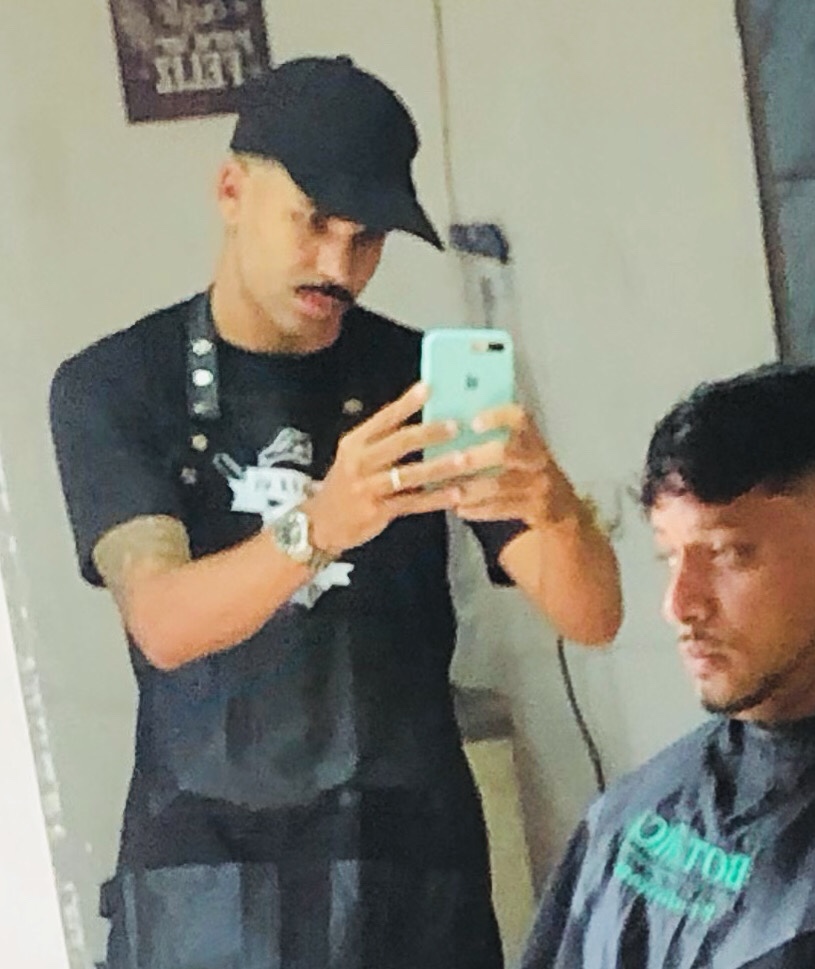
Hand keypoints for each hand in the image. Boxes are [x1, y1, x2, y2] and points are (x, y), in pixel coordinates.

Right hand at [303, 383, 502, 554]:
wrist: (321, 524)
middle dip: (429, 433)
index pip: (383, 418)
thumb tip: (424, 422)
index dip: (406, 403)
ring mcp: (368, 487)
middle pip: (398, 443)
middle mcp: (360, 461)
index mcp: (355, 442)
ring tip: (463, 460)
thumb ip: (383, 441)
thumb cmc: (347, 484)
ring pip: (408, 474)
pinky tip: (456, 494)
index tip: (429, 388)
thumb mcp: (356, 457)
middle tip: (457, 426)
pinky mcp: (377, 511)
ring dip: (437, 467)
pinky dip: (435, 499)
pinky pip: (412, 503)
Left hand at [453, 404, 582, 527]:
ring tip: (447, 491)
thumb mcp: (523, 452)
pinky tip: (460, 508)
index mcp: (532, 438)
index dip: (497, 417)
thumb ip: (495, 440)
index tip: (473, 422)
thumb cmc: (529, 473)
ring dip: (469, 488)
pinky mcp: (536, 509)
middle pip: (506, 452)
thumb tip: (451, 430)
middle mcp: (538, 459)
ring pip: (499, 485)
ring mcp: (539, 486)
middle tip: (452, 461)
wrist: (563, 507)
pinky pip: (501, 508)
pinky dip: (478, 509)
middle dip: (475, 457)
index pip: (520, 418)